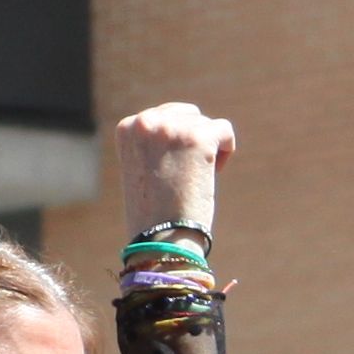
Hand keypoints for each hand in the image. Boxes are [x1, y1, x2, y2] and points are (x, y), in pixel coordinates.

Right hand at [114, 102, 235, 236]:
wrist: (161, 239)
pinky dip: (225, 150)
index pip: (163, 116)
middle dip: (193, 141)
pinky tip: (214, 172)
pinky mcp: (198, 137)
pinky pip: (223, 129)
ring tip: (195, 179)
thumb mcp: (143, 166)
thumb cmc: (153, 212)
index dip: (174, 143)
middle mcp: (146, 122)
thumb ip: (155, 141)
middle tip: (187, 175)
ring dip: (208, 150)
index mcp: (127, 127)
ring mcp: (172, 128)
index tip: (171, 170)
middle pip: (186, 114)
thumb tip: (186, 120)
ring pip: (206, 123)